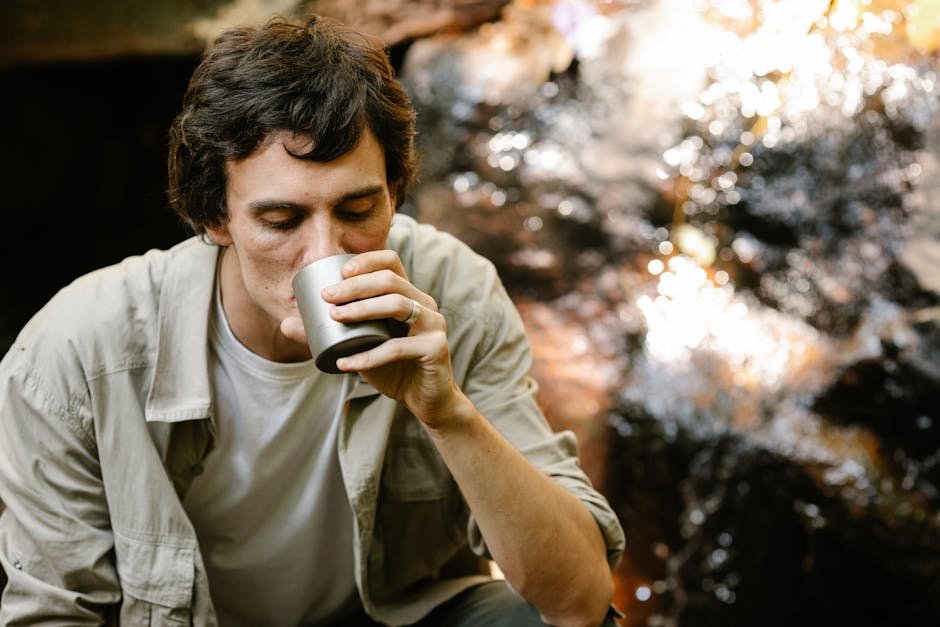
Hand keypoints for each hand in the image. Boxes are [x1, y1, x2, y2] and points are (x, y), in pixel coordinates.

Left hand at [281, 250, 464, 428]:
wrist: (426, 400)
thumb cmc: (393, 368)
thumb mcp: (358, 347)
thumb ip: (328, 335)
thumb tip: (285, 324)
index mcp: (410, 296)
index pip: (392, 262)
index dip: (366, 261)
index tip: (339, 273)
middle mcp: (425, 304)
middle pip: (391, 281)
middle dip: (355, 286)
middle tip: (327, 297)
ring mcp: (433, 325)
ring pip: (397, 305)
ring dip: (362, 309)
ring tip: (335, 318)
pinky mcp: (435, 349)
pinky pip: (397, 348)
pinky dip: (368, 356)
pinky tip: (345, 363)